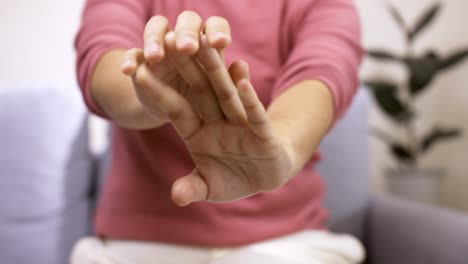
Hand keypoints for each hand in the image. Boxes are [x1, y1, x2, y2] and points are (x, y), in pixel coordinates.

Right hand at [121, 11, 231, 124]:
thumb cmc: (205, 102)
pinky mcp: (140, 63)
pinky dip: (129, 60)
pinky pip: (133, 55)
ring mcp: (161, 48)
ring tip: (155, 57)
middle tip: (187, 48)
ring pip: (156, 29)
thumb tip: (241, 64)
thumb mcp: (218, 96)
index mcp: (209, 43)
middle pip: (186, 22)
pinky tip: (129, 70)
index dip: (217, 31)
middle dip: (186, 33)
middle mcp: (184, 38)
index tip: (221, 43)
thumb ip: (231, 82)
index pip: (214, 26)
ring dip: (155, 41)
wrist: (175, 116)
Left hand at [131, 23, 295, 205]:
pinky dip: (248, 99)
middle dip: (185, 68)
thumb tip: (177, 196)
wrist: (266, 177)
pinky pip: (254, 114)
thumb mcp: (211, 187)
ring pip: (225, 94)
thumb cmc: (234, 178)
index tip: (139, 73)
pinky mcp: (262, 131)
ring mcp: (239, 124)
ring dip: (216, 71)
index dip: (158, 92)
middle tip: (169, 41)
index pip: (175, 109)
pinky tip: (241, 77)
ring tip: (205, 44)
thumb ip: (193, 187)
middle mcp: (216, 122)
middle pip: (199, 92)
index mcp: (197, 133)